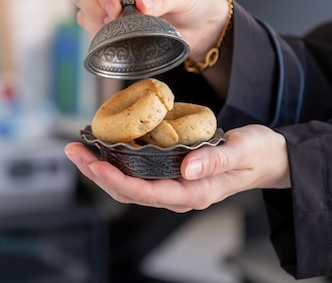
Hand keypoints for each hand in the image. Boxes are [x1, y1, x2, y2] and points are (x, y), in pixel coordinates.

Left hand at [64, 124, 289, 212]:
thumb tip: (186, 168)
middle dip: (97, 173)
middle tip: (73, 150)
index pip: (147, 192)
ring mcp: (173, 187)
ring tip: (79, 149)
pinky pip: (137, 176)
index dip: (117, 180)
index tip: (95, 165)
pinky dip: (116, 164)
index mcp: (195, 192)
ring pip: (129, 185)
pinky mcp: (170, 176)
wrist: (269, 158)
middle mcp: (179, 194)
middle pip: (129, 191)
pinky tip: (103, 150)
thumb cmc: (258, 153)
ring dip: (101, 169)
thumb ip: (216, 159)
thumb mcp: (243, 151)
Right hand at [72, 0, 229, 61]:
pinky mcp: (109, 20)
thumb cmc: (195, 0)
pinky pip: (90, 27)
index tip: (115, 12)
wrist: (201, 25)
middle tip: (111, 24)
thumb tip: (141, 4)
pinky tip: (117, 40)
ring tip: (118, 34)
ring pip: (83, 8)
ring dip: (94, 23)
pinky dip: (99, 36)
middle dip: (92, 8)